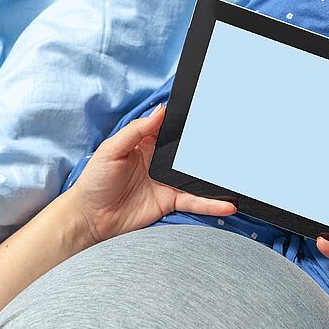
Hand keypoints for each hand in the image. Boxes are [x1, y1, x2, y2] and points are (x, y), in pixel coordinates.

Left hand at [69, 104, 236, 243]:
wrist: (90, 217)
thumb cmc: (94, 181)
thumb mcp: (111, 149)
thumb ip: (136, 131)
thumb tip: (160, 110)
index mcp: (145, 143)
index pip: (171, 128)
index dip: (188, 122)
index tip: (210, 114)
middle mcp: (160, 161)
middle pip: (190, 152)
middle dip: (211, 149)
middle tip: (234, 143)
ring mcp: (167, 182)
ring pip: (198, 178)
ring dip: (217, 178)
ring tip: (238, 176)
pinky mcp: (170, 202)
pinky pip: (195, 201)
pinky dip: (212, 204)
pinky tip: (227, 205)